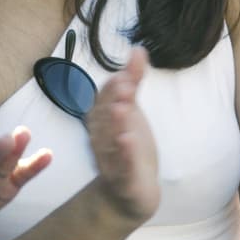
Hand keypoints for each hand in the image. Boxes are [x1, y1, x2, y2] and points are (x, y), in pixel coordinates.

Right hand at [85, 46, 159, 223]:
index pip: (102, 100)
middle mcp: (101, 138)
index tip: (125, 75)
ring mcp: (110, 159)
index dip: (112, 88)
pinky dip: (124, 153)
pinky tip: (128, 140)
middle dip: (114, 101)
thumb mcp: (132, 110)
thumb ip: (133, 80)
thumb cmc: (128, 146)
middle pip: (104, 117)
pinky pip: (121, 165)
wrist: (134, 190)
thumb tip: (138, 48)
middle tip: (127, 86)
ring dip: (116, 124)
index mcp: (102, 121)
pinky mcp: (122, 178)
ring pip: (110, 140)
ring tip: (125, 109)